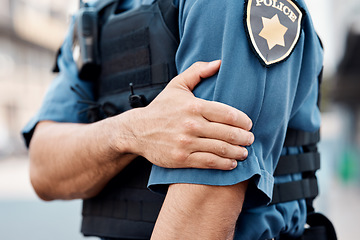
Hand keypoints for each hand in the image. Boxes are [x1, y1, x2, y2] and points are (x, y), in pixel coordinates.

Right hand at [122, 60, 253, 169]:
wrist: (137, 131)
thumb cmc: (160, 108)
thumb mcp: (176, 85)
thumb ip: (197, 71)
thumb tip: (219, 62)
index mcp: (194, 106)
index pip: (228, 114)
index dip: (244, 121)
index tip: (248, 124)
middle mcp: (191, 125)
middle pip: (228, 133)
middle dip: (244, 138)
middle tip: (250, 139)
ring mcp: (186, 143)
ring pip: (221, 149)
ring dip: (238, 152)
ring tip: (244, 152)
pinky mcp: (182, 158)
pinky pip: (209, 162)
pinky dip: (225, 164)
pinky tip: (232, 163)